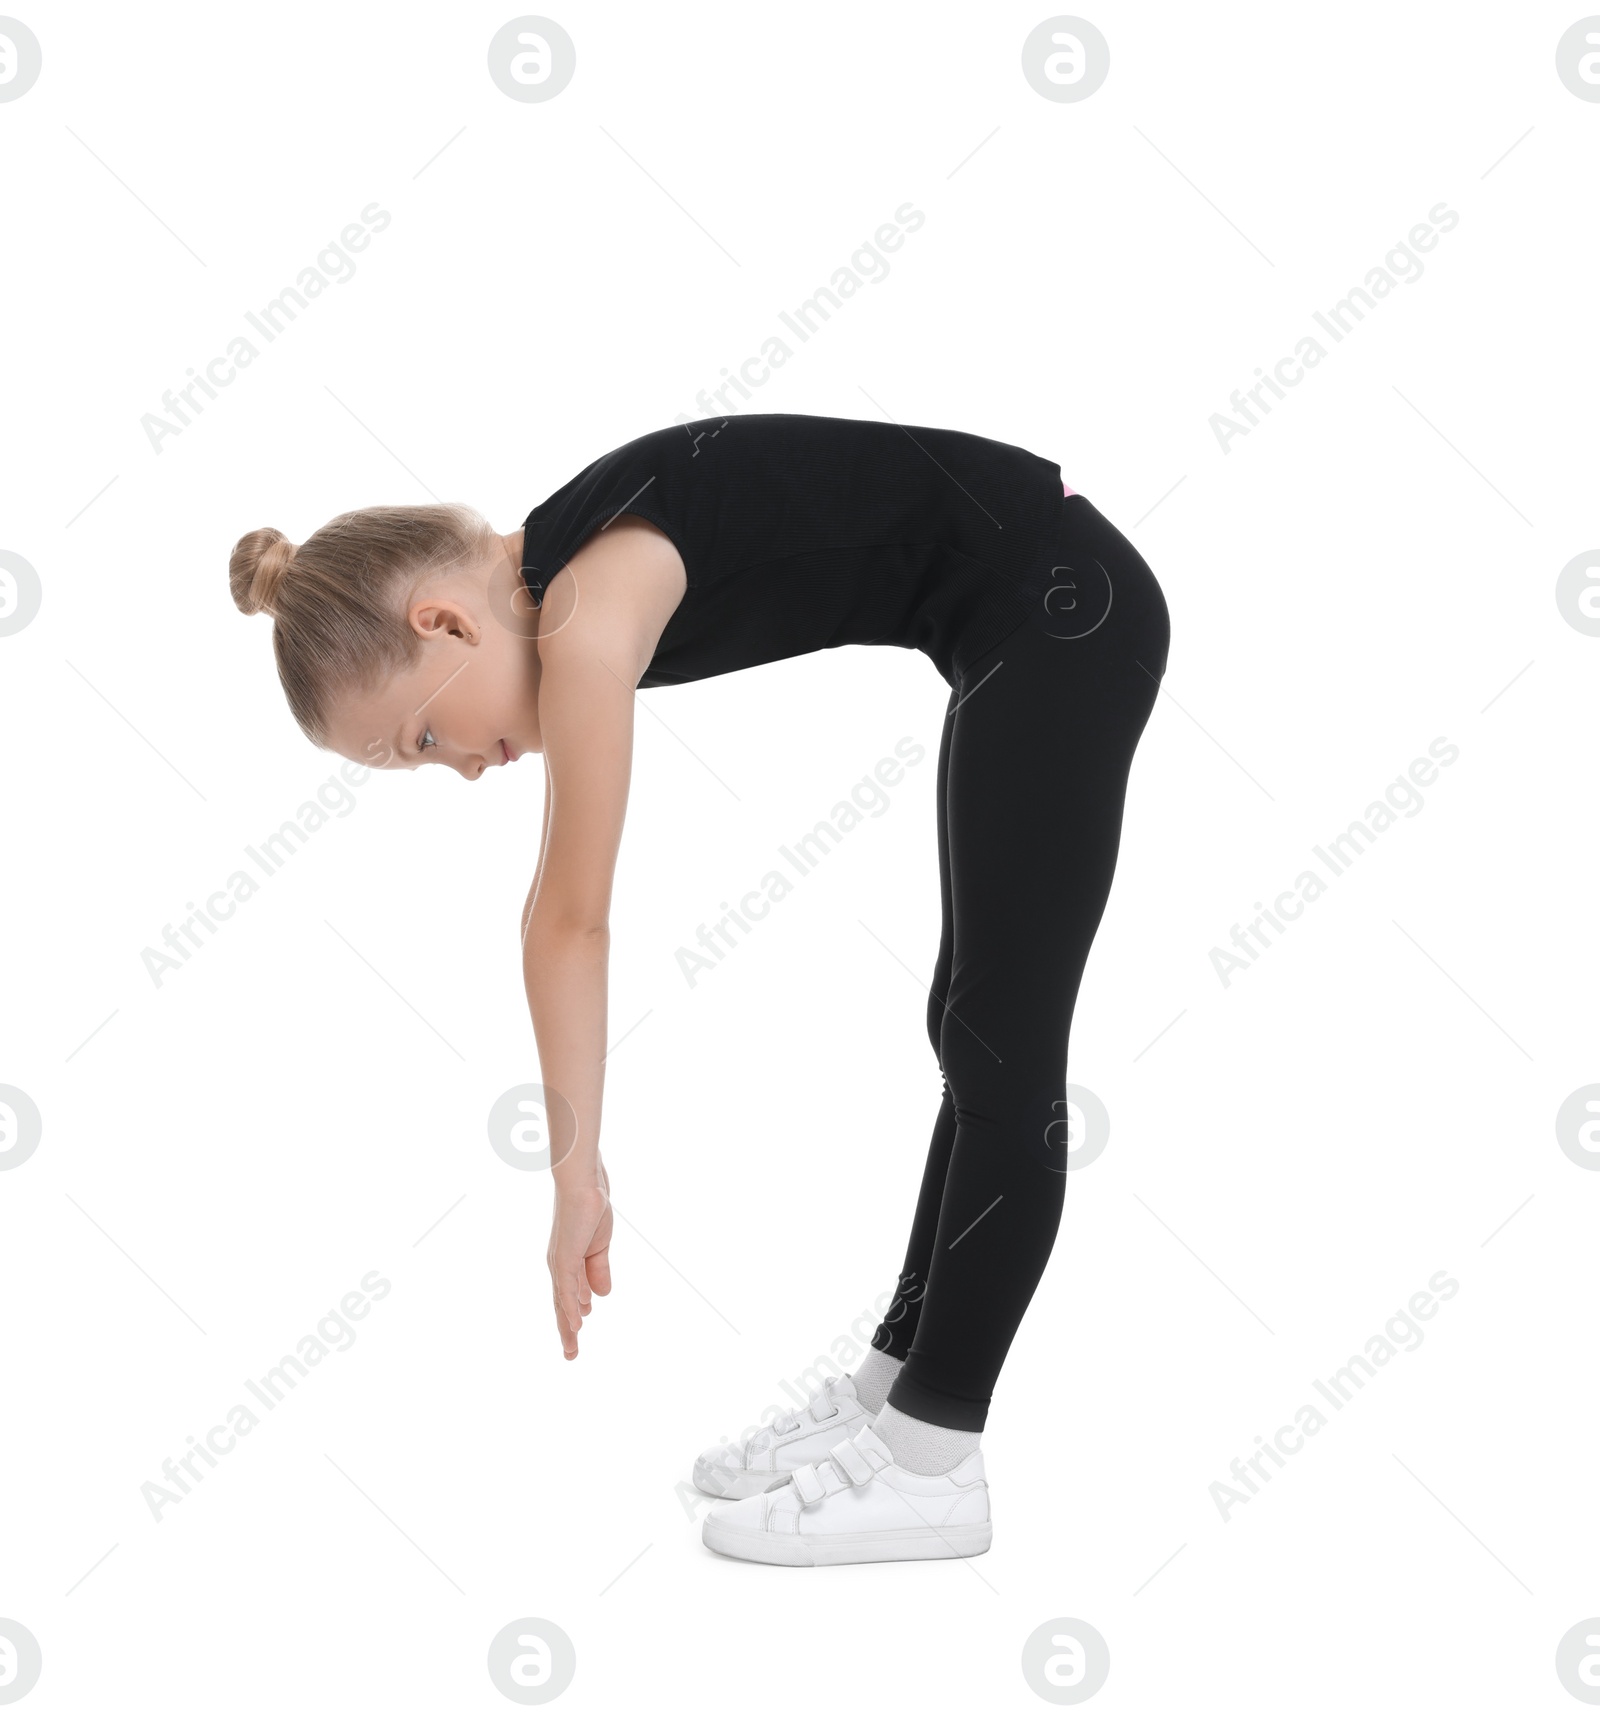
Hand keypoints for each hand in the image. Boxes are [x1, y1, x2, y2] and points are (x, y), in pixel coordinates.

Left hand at [547, 1176, 611, 1358]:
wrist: (584, 1184)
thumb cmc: (591, 1208)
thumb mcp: (599, 1246)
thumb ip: (598, 1271)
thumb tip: (601, 1297)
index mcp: (568, 1262)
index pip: (569, 1296)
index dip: (573, 1316)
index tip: (577, 1334)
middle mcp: (559, 1266)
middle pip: (562, 1304)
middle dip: (567, 1330)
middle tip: (570, 1355)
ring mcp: (560, 1262)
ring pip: (563, 1302)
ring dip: (567, 1327)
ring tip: (571, 1349)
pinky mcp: (565, 1257)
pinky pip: (567, 1288)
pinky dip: (571, 1308)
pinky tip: (576, 1324)